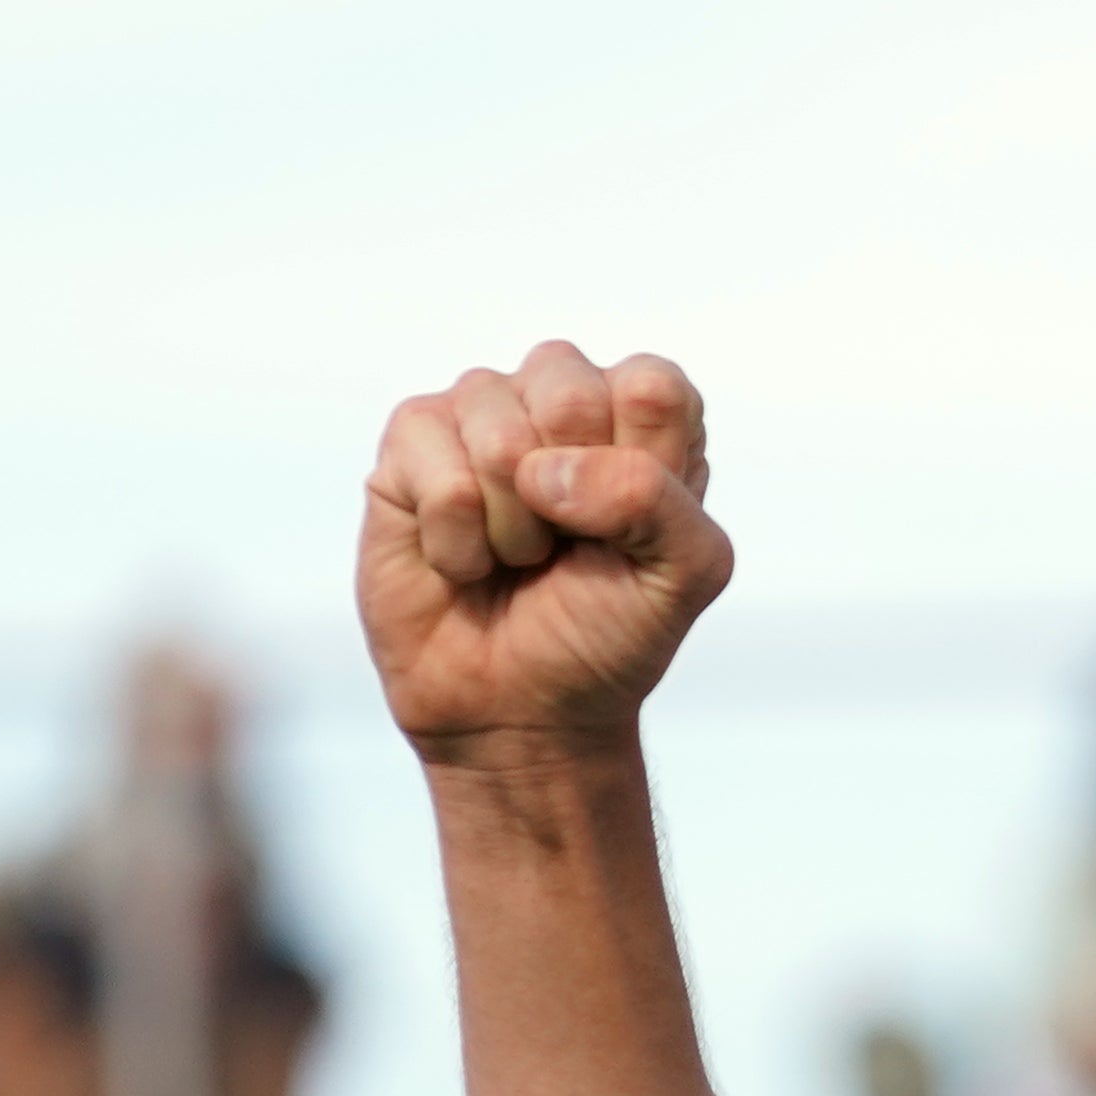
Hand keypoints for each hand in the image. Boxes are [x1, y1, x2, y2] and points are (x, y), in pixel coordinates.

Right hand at [358, 343, 734, 764]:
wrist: (522, 708)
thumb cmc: (606, 633)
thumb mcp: (685, 576)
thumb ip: (656, 500)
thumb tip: (545, 469)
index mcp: (643, 415)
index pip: (652, 387)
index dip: (642, 470)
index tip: (631, 533)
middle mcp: (561, 396)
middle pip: (568, 390)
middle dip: (572, 500)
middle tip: (567, 545)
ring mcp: (480, 411)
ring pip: (498, 437)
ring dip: (515, 529)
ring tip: (518, 556)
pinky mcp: (410, 444)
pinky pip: (439, 477)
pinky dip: (460, 544)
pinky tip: (466, 562)